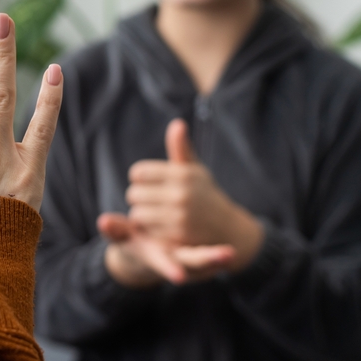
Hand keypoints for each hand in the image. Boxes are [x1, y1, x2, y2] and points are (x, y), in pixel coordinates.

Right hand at [98, 213, 234, 286]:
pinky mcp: (197, 258)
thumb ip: (115, 230)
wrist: (146, 259)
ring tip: (231, 254)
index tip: (178, 276)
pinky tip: (233, 250)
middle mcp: (172, 262)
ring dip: (216, 260)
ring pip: (202, 262)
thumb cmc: (132, 244)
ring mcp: (186, 262)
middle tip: (225, 256)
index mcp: (155, 257)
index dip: (169, 268)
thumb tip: (103, 221)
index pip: (162, 263)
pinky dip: (218, 256)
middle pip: (190, 263)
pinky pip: (208, 257)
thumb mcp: (123, 239)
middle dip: (206, 260)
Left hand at [99, 119, 262, 285]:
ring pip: (137, 213)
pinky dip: (149, 229)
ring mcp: (179, 216)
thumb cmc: (204, 194)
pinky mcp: (177, 236)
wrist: (227, 228)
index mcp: (182, 173)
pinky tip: (160, 226)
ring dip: (142, 215)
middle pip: (134, 193)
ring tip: (155, 213)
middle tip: (151, 200)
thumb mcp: (195, 170)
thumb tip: (177, 124)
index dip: (140, 178)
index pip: (138, 172)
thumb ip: (181, 148)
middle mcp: (181, 193)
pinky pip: (146, 230)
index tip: (149, 183)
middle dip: (139, 197)